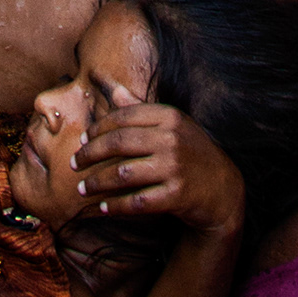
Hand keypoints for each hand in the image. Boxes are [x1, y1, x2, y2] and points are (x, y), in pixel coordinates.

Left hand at [72, 96, 244, 236]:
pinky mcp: (176, 195)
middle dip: (91, 154)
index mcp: (169, 116)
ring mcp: (174, 167)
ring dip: (97, 182)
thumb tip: (112, 88)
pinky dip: (115, 206)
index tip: (83, 140)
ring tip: (82, 188)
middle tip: (74, 164)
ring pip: (123, 174)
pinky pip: (136, 201)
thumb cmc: (191, 153)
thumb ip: (141, 108)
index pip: (124, 116)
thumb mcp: (173, 125)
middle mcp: (172, 139)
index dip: (99, 128)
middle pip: (119, 143)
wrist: (224, 189)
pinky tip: (101, 208)